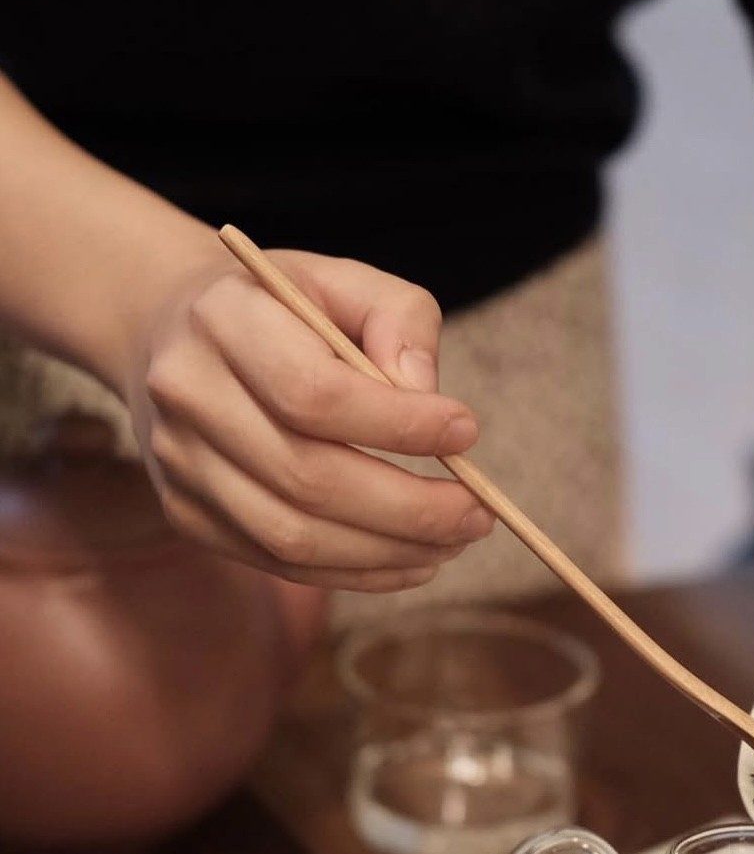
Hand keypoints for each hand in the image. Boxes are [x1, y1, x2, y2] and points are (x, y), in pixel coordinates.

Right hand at [116, 245, 494, 590]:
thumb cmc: (283, 308)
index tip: (466, 431)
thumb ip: (399, 320)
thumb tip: (427, 394)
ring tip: (455, 541)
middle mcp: (187, 397)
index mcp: (223, 322)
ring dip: (389, 552)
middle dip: (409, 508)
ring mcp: (180, 466)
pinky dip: (358, 573)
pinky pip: (281, 563)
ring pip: (292, 535)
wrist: (175, 336)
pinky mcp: (187, 516)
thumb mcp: (346, 281)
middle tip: (478, 512)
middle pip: (306, 477)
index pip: (312, 394)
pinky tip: (414, 560)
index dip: (396, 425)